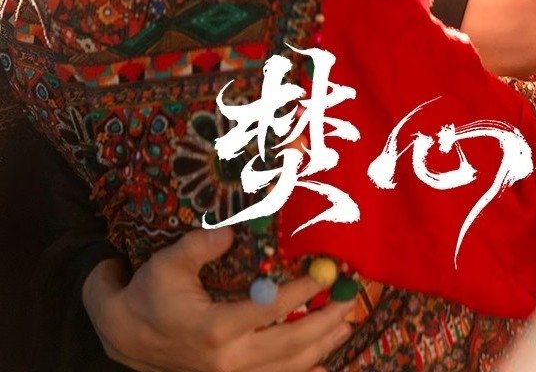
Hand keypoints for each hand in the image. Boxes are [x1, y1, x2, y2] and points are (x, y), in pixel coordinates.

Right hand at [82, 229, 353, 371]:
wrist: (127, 337)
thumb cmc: (150, 294)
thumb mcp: (169, 263)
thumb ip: (201, 246)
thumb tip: (233, 234)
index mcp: (215, 329)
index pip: (269, 311)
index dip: (301, 292)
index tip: (325, 274)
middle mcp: (228, 360)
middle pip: (289, 345)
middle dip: (324, 322)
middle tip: (350, 300)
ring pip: (287, 367)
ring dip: (321, 346)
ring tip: (347, 323)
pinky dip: (304, 369)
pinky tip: (325, 359)